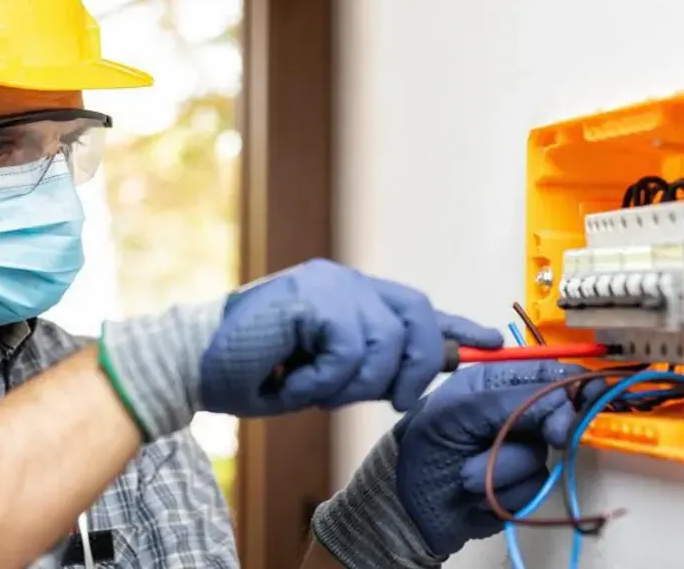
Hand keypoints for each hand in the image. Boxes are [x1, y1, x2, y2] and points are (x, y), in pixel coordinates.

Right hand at [200, 258, 502, 415]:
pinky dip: (324, 380)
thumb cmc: (253, 373)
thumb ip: (370, 367)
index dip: (455, 326)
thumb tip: (419, 375)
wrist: (193, 366)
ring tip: (310, 388)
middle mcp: (343, 282)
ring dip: (352, 384)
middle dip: (416, 367)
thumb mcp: (325, 376)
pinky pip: (347, 350)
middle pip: (416, 315)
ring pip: (384, 341)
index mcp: (349, 296)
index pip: (415, 307)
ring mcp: (326, 284)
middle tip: (396, 402)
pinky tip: (293, 379)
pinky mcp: (310, 296)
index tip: (490, 342)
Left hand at [396, 360, 582, 556]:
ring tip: (466, 474)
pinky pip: (534, 486)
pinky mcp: (523, 484)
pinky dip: (505, 491)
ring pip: (541, 455)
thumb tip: (562, 401)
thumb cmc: (422, 448)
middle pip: (556, 413)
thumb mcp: (455, 415)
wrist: (407, 507)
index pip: (544, 372)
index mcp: (492, 382)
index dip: (572, 380)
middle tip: (550, 435)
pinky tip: (477, 495)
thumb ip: (508, 402)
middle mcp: (511, 412)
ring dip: (503, 467)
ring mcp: (519, 448)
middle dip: (548, 426)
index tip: (594, 391)